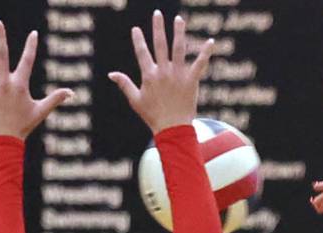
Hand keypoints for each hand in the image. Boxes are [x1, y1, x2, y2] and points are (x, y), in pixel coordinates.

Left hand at [0, 20, 72, 138]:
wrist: (4, 141)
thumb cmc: (23, 125)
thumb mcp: (41, 111)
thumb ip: (55, 99)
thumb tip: (72, 93)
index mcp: (19, 85)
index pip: (27, 61)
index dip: (31, 47)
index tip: (33, 34)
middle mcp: (4, 83)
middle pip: (2, 56)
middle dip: (0, 38)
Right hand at [109, 10, 213, 133]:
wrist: (172, 129)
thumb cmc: (153, 116)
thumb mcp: (135, 100)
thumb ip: (124, 84)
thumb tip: (111, 74)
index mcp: (149, 75)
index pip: (142, 53)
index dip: (138, 40)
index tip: (136, 29)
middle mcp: (163, 72)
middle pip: (160, 45)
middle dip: (158, 28)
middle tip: (157, 13)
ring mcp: (178, 75)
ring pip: (178, 49)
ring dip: (178, 32)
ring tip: (179, 19)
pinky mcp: (191, 81)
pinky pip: (199, 64)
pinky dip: (205, 53)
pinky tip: (210, 41)